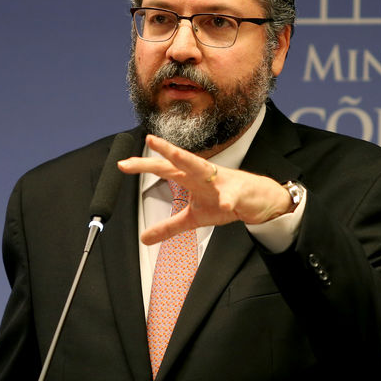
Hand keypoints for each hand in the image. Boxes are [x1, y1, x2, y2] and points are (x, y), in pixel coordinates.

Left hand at [117, 134, 292, 244]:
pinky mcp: (238, 192)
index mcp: (191, 178)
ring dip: (189, 160)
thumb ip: (169, 226)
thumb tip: (145, 238)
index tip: (123, 164)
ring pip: (203, 168)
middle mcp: (203, 174)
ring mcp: (221, 181)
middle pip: (180, 161)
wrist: (257, 200)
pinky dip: (228, 200)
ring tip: (175, 155)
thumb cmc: (225, 201)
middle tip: (148, 141)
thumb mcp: (193, 218)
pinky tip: (224, 204)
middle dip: (163, 152)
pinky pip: (231, 196)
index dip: (144, 166)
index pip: (164, 169)